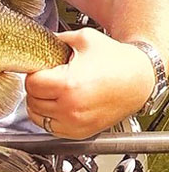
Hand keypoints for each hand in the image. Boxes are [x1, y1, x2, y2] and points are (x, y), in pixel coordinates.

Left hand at [25, 28, 154, 138]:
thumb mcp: (83, 39)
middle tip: (48, 79)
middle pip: (32, 100)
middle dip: (36, 88)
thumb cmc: (116, 61)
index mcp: (69, 84)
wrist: (140, 80)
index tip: (41, 70)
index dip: (33, 74)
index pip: (31, 84)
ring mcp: (76, 123)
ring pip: (37, 117)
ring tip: (51, 92)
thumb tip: (38, 40)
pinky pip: (50, 128)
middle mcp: (71, 107)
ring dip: (39, 104)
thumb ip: (56, 39)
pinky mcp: (81, 132)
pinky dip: (49, 117)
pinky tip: (58, 104)